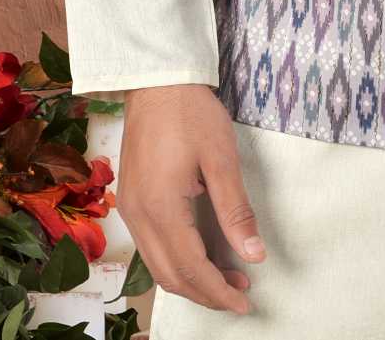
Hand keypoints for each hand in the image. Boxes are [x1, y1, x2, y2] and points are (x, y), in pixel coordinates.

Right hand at [115, 83, 265, 315]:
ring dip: (191, 279)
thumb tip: (254, 255)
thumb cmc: (191, 114)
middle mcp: (139, 217)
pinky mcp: (131, 200)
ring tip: (227, 278)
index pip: (192, 268)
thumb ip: (236, 210)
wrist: (157, 82)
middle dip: (206, 293)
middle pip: (171, 276)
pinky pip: (151, 247)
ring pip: (157, 266)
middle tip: (241, 294)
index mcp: (161, 208)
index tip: (245, 302)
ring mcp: (130, 210)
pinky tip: (200, 255)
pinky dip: (176, 261)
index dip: (219, 291)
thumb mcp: (221, 158)